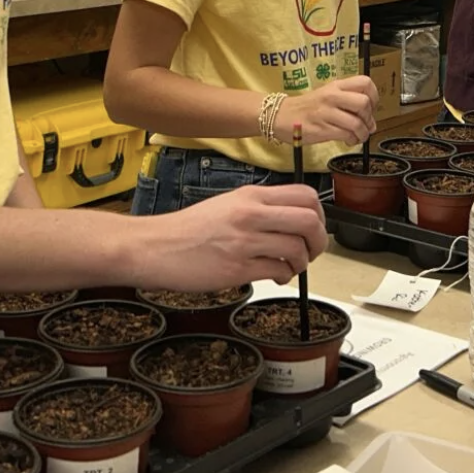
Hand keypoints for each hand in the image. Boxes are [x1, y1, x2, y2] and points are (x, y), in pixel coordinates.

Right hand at [134, 184, 329, 289]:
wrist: (154, 247)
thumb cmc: (188, 230)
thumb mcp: (228, 205)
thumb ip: (260, 209)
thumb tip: (293, 221)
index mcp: (251, 196)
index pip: (306, 195)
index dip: (319, 214)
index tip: (314, 227)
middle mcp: (251, 214)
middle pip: (309, 221)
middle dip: (319, 241)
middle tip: (312, 251)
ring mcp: (244, 241)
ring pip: (297, 249)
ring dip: (302, 263)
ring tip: (290, 267)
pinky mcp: (236, 268)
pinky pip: (277, 271)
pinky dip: (284, 277)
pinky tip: (275, 276)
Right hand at [282, 76, 378, 145]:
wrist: (282, 116)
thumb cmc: (308, 107)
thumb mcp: (328, 96)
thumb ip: (350, 104)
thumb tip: (371, 122)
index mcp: (336, 86)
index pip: (365, 82)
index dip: (374, 96)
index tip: (371, 107)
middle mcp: (332, 96)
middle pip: (364, 102)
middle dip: (369, 117)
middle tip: (366, 124)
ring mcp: (327, 112)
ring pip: (357, 122)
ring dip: (363, 133)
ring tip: (359, 136)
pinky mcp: (322, 129)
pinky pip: (346, 135)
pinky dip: (353, 140)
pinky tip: (349, 140)